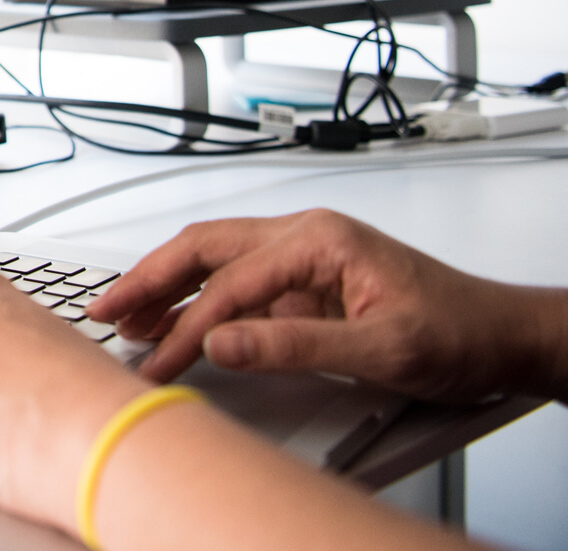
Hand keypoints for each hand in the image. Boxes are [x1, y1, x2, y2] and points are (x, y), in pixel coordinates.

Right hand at [89, 209, 567, 402]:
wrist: (501, 337)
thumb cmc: (458, 331)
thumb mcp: (381, 349)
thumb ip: (295, 347)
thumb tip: (224, 343)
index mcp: (321, 240)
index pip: (231, 284)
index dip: (186, 327)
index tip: (158, 363)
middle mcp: (305, 238)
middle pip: (204, 248)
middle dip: (148, 279)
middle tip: (105, 311)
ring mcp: (301, 260)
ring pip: (212, 260)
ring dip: (164, 286)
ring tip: (122, 317)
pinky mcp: (302, 287)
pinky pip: (233, 286)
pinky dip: (193, 304)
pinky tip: (171, 325)